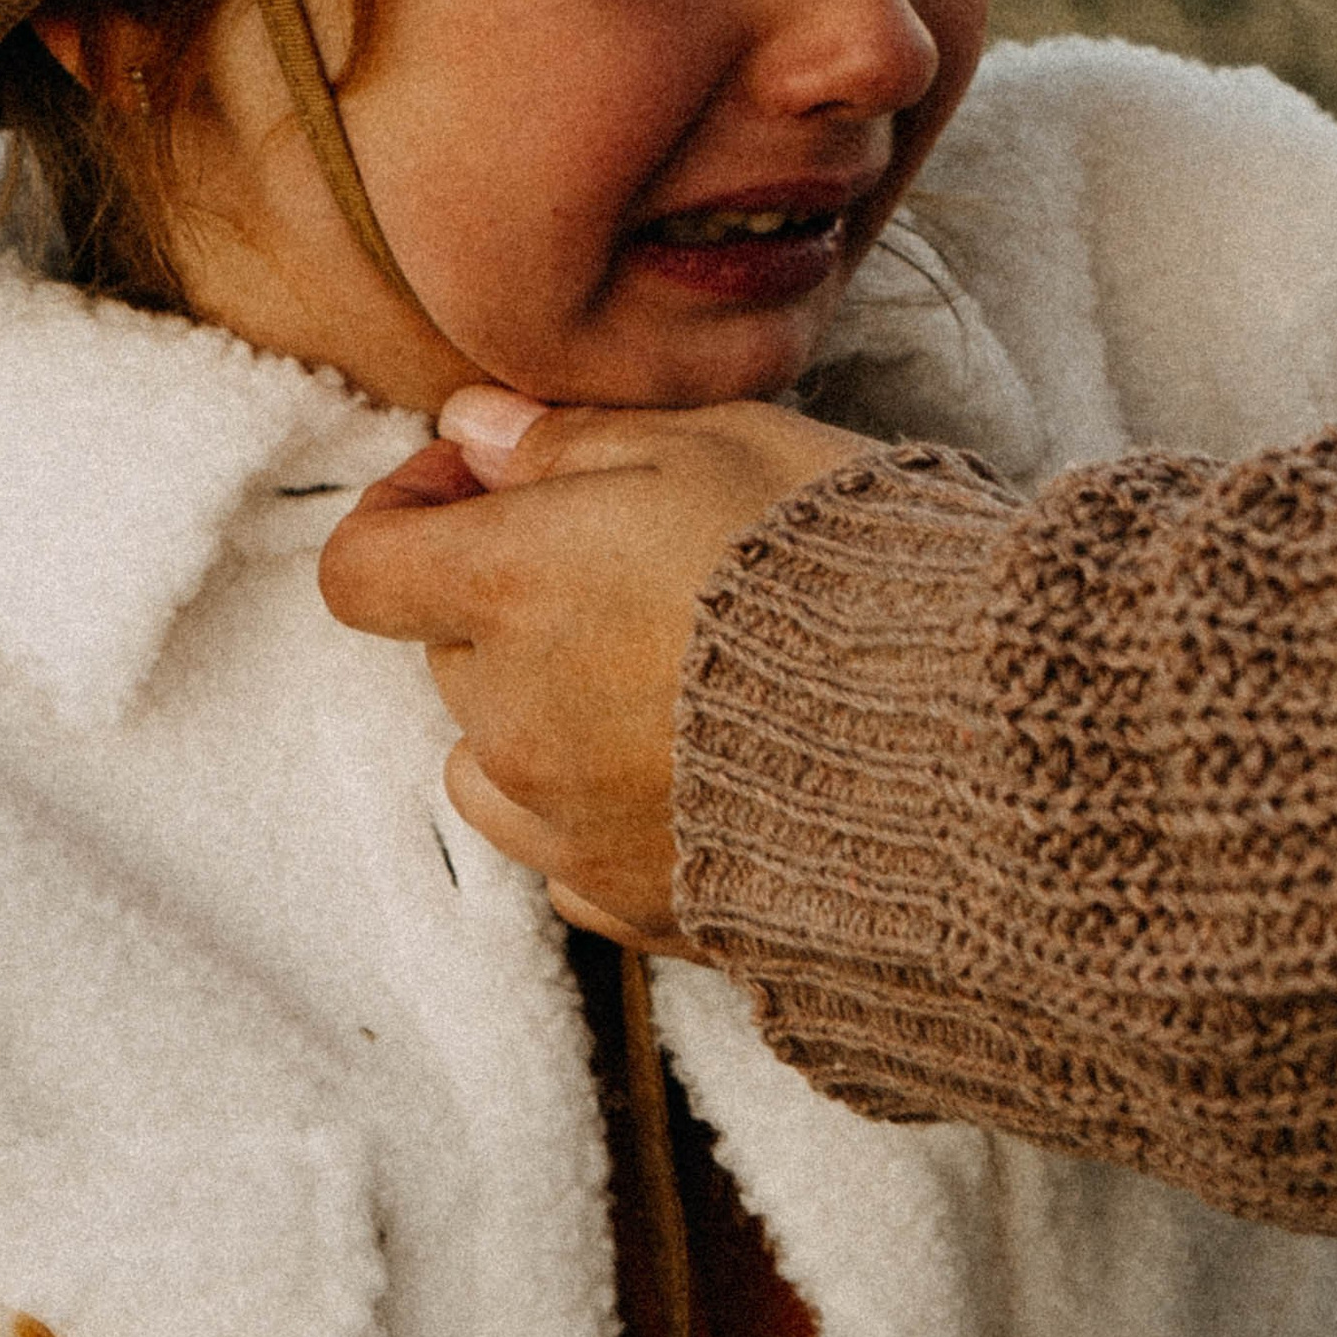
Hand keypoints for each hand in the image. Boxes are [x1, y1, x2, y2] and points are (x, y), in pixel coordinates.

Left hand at [317, 392, 869, 950]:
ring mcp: (572, 830)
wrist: (973, 738)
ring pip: (497, 766)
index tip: (489, 484)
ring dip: (545, 717)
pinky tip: (700, 769)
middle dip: (512, 603)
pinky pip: (574, 857)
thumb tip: (473, 429)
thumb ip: (570, 439)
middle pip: (451, 657)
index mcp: (513, 591)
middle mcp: (516, 722)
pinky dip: (608, 812)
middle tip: (637, 563)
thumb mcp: (717, 442)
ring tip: (665, 678)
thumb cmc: (849, 562)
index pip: (363, 569)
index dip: (408, 513)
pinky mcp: (642, 907)